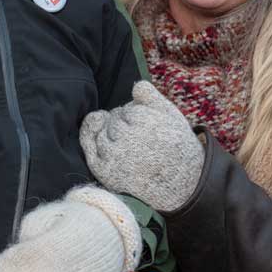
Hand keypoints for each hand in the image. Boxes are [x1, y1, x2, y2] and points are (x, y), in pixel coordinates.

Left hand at [80, 81, 203, 211]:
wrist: (181, 187)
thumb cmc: (177, 149)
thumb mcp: (172, 118)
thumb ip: (152, 98)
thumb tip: (135, 85)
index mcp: (145, 122)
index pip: (128, 110)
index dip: (136, 117)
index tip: (149, 130)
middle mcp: (127, 138)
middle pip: (114, 120)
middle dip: (124, 126)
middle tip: (141, 141)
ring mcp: (114, 155)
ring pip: (102, 133)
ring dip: (111, 136)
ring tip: (132, 148)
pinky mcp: (105, 170)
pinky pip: (90, 148)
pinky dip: (92, 139)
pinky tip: (103, 140)